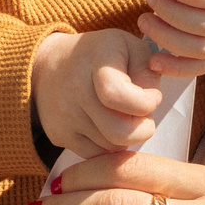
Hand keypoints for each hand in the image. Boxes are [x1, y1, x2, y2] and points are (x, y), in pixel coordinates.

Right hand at [33, 28, 163, 155]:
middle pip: (120, 133)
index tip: (153, 97)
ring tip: (119, 116)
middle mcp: (75, 89)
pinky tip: (105, 125)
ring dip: (124, 137)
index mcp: (98, 61)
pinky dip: (106, 145)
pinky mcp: (57, 134)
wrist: (51, 63)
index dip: (145, 103)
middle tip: (142, 116)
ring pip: (111, 148)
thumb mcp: (131, 49)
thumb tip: (150, 104)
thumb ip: (148, 74)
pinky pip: (95, 155)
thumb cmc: (102, 56)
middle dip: (142, 129)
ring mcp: (64, 115)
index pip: (117, 95)